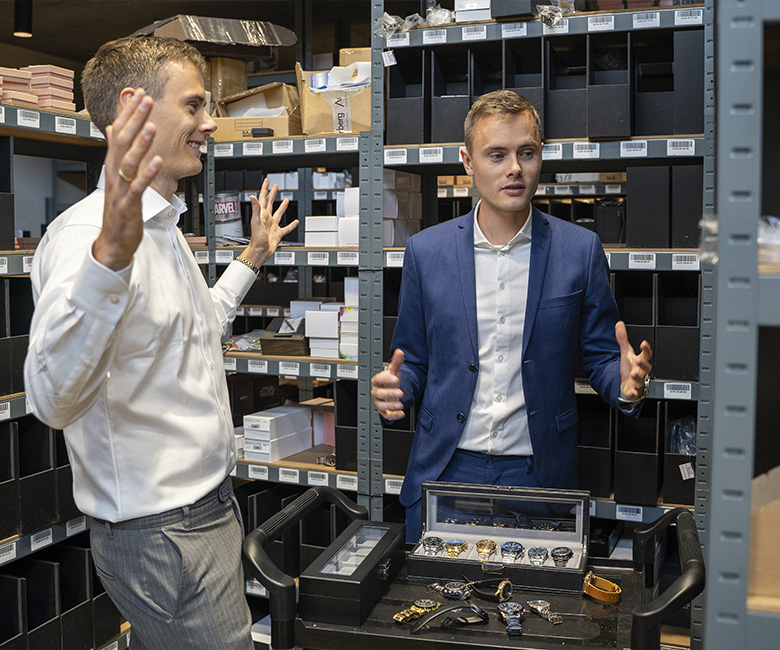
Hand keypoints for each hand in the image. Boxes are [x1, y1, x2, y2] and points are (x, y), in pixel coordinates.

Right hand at [92, 89, 160, 270]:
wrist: (114, 241)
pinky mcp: (128, 205)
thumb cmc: (119, 209)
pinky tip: (157, 161)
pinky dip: (147, 173)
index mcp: (113, 166)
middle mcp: (114, 174)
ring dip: (140, 143)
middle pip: (122, 141)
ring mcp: (120, 189)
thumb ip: (117, 152)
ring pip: (128, 162)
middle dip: (134, 119)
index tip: (137, 94)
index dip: (128, 113)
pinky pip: (137, 187)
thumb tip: (113, 129)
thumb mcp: (118, 177)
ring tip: (152, 125)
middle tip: (145, 99)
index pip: (119, 132)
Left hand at [241, 178, 298, 266]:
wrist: (260, 251)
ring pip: (278, 213)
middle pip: (270, 203)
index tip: (267, 181)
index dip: (265, 189)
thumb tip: (252, 197)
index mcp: (262, 214)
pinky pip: (286, 228)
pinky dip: (291, 225)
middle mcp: (267, 219)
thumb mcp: (255, 222)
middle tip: (275, 186)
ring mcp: (273, 226)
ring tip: (286, 199)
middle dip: (272, 194)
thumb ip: (255, 209)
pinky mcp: (278, 233)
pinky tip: (295, 222)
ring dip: (282, 206)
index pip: (263, 198)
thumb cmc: (256, 239)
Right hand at [371, 349, 405, 419]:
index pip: (378, 380)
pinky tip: (401, 413)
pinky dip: (393, 416)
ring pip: (381, 405)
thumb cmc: (390, 381)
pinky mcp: (384, 411)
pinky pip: (386, 415)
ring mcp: (379, 402)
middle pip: (379, 394)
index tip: (395, 379)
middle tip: (400, 392)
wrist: (391, 390)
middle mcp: (377, 392)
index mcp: (377, 381)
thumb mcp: (394, 371)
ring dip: (391, 406)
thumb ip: (397, 362)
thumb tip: (400, 352)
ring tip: (401, 404)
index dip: (386, 380)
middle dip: (389, 394)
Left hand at [615, 321, 652, 400]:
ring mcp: (639, 382)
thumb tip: (619, 324)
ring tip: (633, 374)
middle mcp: (641, 371)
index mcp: (640, 361)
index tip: (644, 343)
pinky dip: (633, 393)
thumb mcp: (625, 352)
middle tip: (639, 360)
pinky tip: (631, 392)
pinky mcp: (635, 391)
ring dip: (638, 377)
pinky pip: (635, 393)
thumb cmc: (629, 368)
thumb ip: (623, 339)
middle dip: (643, 364)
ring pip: (641, 380)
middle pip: (646, 367)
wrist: (629, 385)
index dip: (646, 349)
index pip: (646, 354)